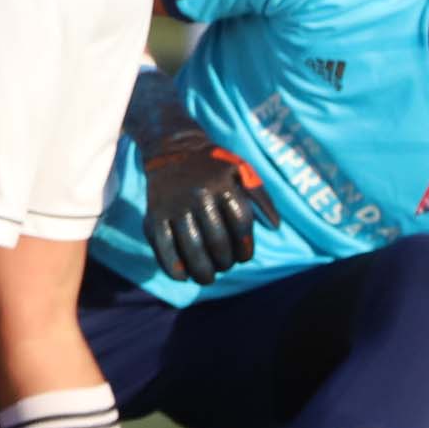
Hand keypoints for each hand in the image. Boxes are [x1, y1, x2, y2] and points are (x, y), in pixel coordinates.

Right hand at [140, 129, 277, 283]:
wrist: (172, 150)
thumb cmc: (212, 167)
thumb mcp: (240, 171)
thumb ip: (260, 196)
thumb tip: (275, 226)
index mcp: (223, 185)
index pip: (241, 226)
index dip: (246, 249)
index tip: (244, 258)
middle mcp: (199, 196)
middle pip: (218, 242)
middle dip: (225, 263)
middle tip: (224, 267)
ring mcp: (175, 206)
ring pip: (192, 250)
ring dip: (203, 272)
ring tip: (207, 277)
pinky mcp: (154, 215)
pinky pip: (164, 248)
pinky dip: (174, 268)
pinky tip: (183, 276)